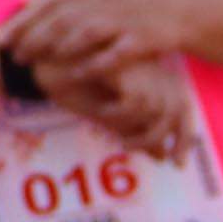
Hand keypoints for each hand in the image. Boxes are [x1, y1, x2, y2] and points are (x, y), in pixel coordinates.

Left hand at [1, 0, 190, 80]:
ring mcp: (123, 16)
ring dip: (53, 50)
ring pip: (80, 33)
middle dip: (30, 36)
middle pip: (58, 16)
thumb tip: (26, 1)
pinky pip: (113, 54)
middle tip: (11, 54)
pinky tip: (73, 75)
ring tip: (32, 65)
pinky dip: (92, 64)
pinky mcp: (141, 37)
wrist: (179, 8)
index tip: (3, 35)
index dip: (22, 18)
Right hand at [27, 49, 198, 164]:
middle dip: (175, 141)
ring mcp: (136, 65)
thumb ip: (136, 130)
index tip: (175, 163)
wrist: (37, 59)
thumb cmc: (69, 84)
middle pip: (180, 109)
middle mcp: (149, 68)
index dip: (185, 137)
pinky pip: (135, 103)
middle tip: (158, 160)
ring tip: (119, 140)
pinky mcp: (121, 64)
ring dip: (139, 133)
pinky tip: (100, 112)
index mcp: (151, 75)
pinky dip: (118, 116)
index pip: (183, 107)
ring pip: (159, 110)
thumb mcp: (106, 112)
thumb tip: (163, 157)